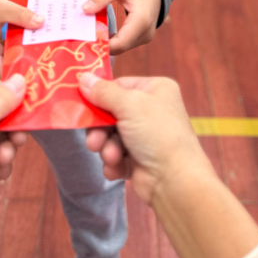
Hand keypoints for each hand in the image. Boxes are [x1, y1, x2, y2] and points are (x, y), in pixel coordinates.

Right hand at [0, 0, 43, 78]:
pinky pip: (11, 48)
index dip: (20, 76)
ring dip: (27, 54)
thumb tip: (41, 22)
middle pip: (10, 67)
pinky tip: (36, 40)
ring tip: (48, 52)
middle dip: (28, 65)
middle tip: (50, 63)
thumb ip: (21, 15)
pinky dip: (22, 44)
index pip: (4, 74)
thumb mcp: (1, 7)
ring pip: (12, 57)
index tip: (40, 73)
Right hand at [80, 75, 210, 206]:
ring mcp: (146, 136)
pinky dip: (114, 162)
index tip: (82, 104)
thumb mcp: (129, 104)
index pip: (119, 86)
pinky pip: (117, 155)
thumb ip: (103, 92)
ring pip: (111, 136)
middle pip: (111, 113)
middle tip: (93, 140)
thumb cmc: (156, 133)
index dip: (100, 95)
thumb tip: (82, 77)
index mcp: (155, 89)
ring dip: (107, 147)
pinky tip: (117, 167)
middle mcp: (151, 110)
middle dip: (100, 129)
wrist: (175, 180)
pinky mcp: (140, 160)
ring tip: (111, 156)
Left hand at [82, 0, 160, 54]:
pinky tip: (100, 30)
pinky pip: (124, 42)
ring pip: (121, 47)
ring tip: (89, 31)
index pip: (119, 44)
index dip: (101, 45)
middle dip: (101, 43)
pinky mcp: (141, 37)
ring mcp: (144, 37)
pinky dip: (112, 38)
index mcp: (141, 22)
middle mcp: (145, 34)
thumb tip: (84, 10)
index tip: (84, 38)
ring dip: (106, 41)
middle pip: (119, 48)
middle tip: (82, 35)